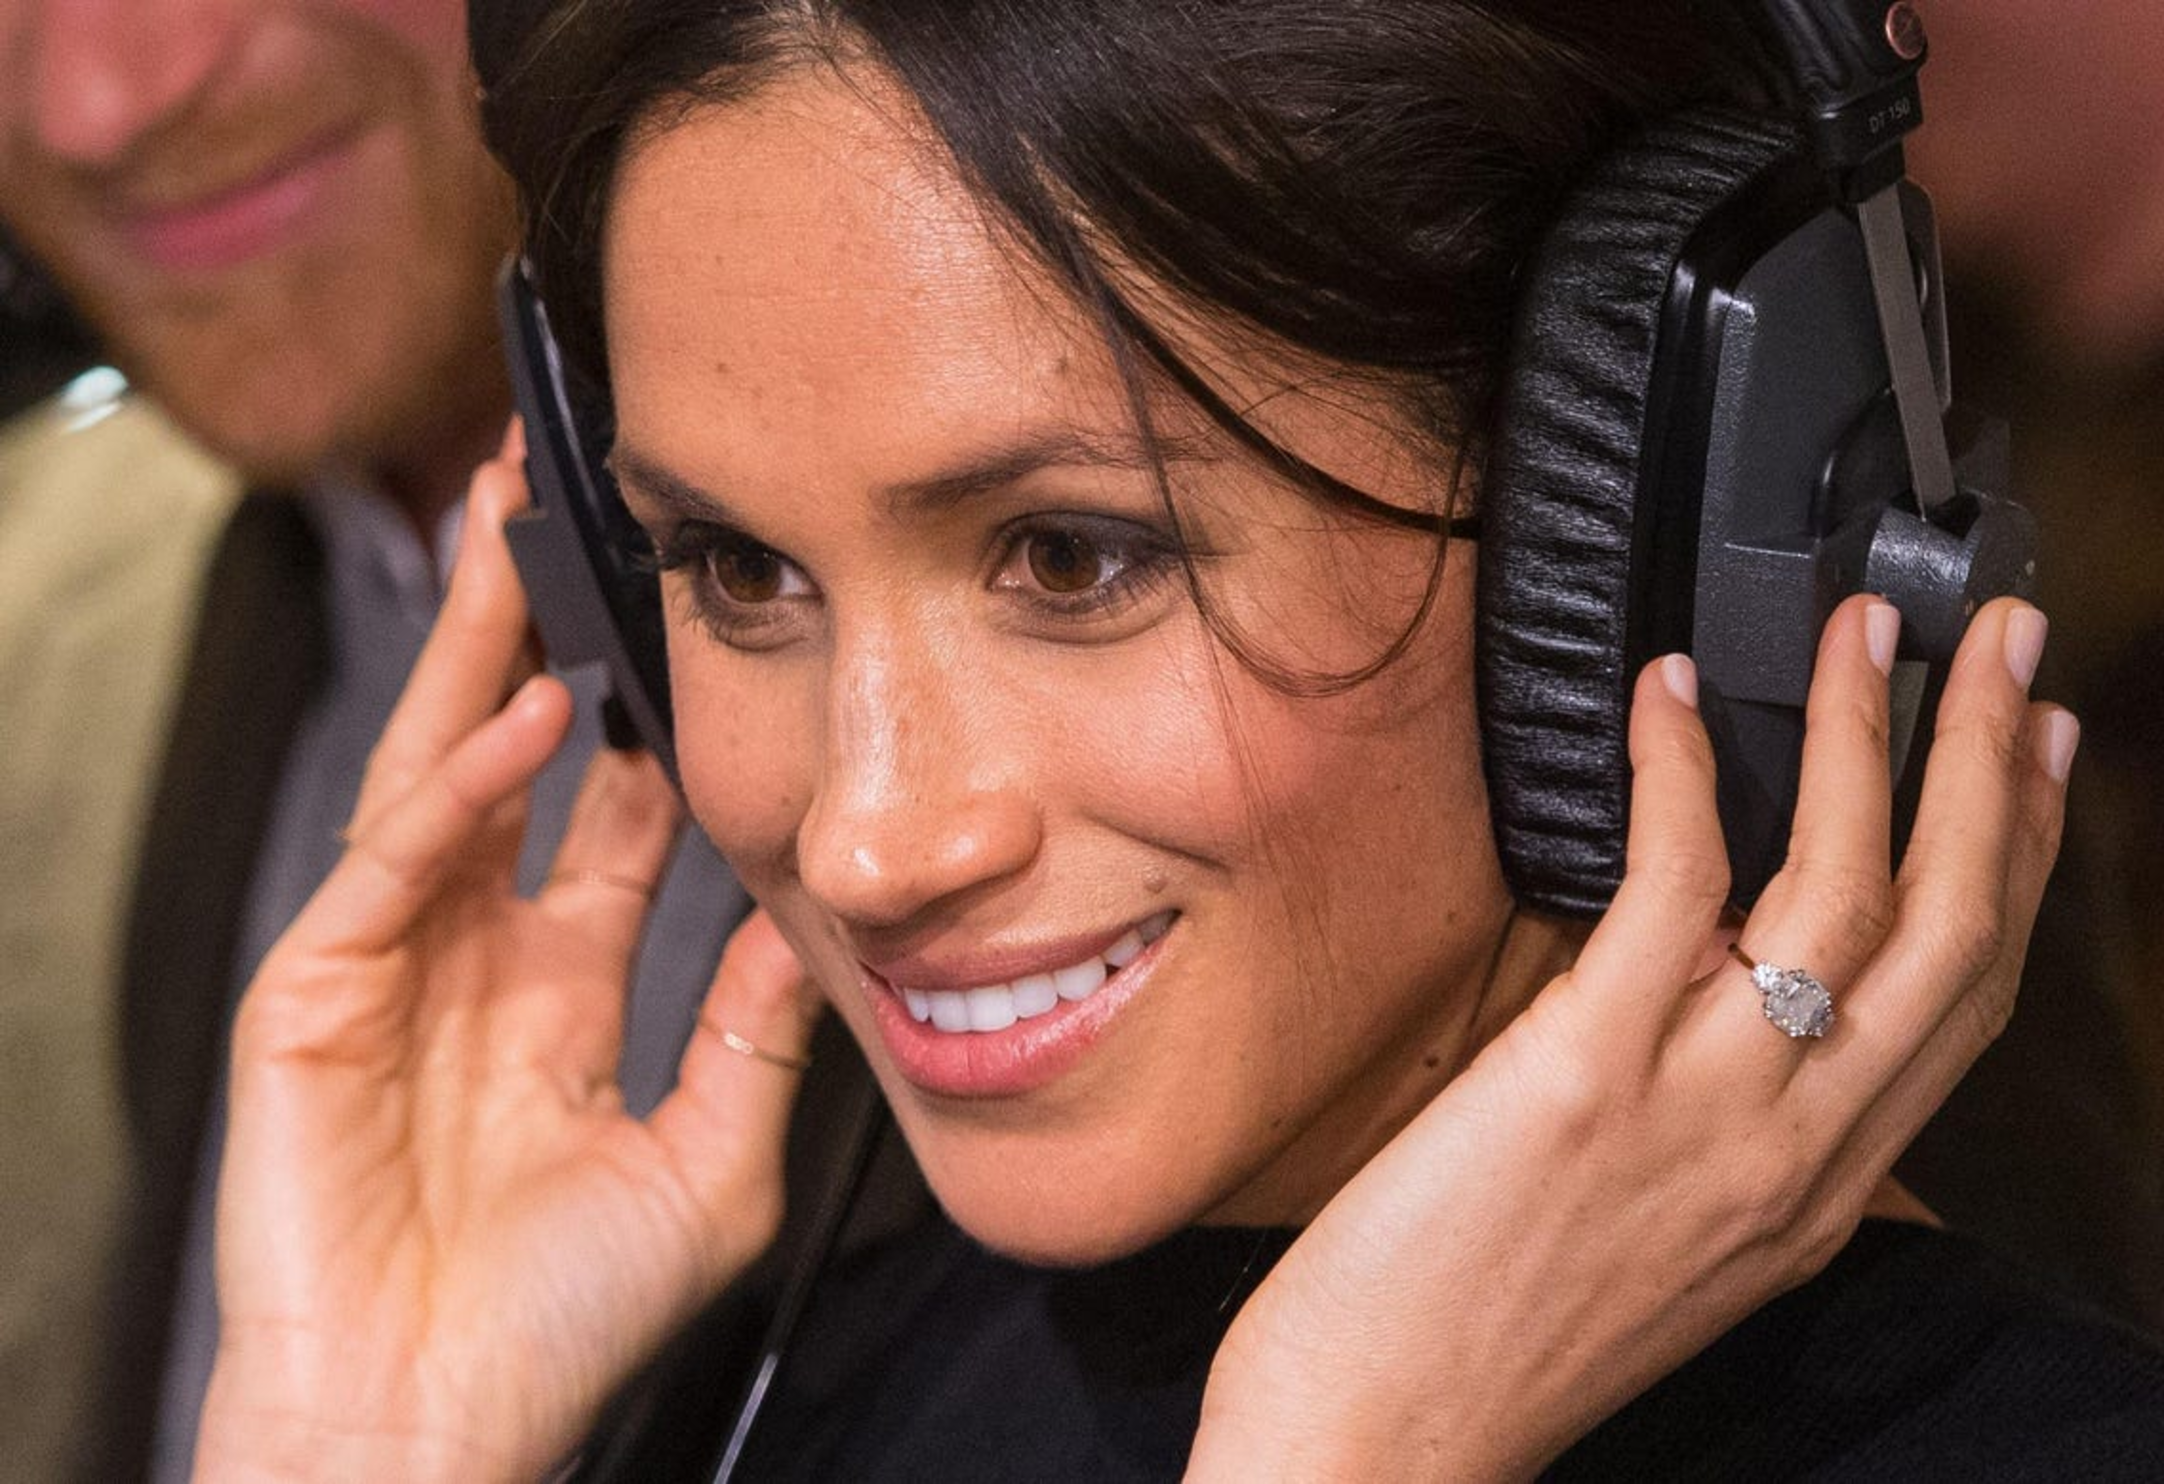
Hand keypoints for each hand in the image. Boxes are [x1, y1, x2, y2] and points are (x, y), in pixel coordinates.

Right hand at [193, 437, 815, 1482]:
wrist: (441, 1432)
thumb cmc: (563, 1325)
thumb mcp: (709, 1161)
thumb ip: (758, 1036)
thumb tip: (820, 921)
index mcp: (561, 987)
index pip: (605, 811)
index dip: (638, 713)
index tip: (689, 618)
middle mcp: (475, 956)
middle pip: (508, 754)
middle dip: (533, 630)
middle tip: (569, 505)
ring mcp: (390, 968)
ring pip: (434, 769)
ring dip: (475, 649)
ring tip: (512, 524)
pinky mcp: (315, 1000)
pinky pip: (392, 864)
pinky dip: (457, 789)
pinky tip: (524, 714)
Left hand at [1191, 595, 2072, 1479]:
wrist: (1383, 1435)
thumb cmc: (1492, 1332)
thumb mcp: (1669, 1243)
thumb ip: (1731, 1130)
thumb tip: (1729, 992)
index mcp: (1820, 1187)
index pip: (1969, 999)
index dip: (2026, 861)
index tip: (2043, 758)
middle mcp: (1796, 1149)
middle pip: (1955, 927)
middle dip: (1998, 766)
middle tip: (2005, 642)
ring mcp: (1705, 1108)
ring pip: (1850, 893)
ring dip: (1875, 739)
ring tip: (1863, 628)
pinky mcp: (1590, 1071)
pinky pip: (1675, 885)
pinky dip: (1684, 773)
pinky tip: (1676, 696)